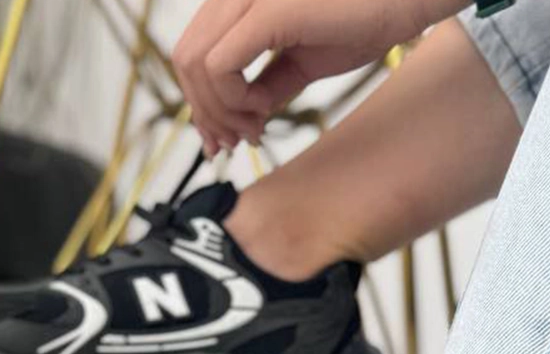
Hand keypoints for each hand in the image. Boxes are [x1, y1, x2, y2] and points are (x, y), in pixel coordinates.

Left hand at [172, 0, 432, 154]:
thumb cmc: (363, 21)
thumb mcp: (301, 62)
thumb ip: (266, 84)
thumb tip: (242, 119)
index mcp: (241, 1)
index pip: (194, 54)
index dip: (201, 103)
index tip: (225, 139)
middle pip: (186, 61)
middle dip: (204, 113)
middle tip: (233, 143)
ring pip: (196, 64)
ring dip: (219, 111)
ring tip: (254, 128)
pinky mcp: (265, 9)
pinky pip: (221, 66)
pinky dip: (233, 99)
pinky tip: (262, 109)